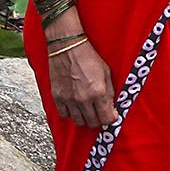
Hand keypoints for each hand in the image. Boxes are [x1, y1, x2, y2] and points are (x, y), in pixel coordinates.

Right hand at [45, 10, 117, 127]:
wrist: (67, 47)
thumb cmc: (88, 57)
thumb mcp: (107, 72)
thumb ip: (110, 93)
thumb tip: (112, 108)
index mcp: (98, 92)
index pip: (107, 119)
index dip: (111, 119)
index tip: (111, 115)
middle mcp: (83, 99)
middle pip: (93, 123)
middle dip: (98, 120)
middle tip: (99, 113)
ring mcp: (69, 100)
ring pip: (78, 122)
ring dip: (84, 118)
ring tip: (87, 109)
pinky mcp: (57, 97)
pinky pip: (64, 115)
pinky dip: (70, 113)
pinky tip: (74, 105)